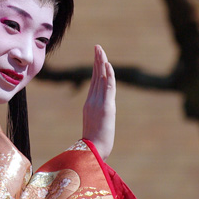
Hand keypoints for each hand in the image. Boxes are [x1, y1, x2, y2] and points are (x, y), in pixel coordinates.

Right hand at [82, 45, 115, 159]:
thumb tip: (97, 117)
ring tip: (100, 50)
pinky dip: (108, 75)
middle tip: (97, 46)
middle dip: (97, 60)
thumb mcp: (94, 127)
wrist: (93, 151)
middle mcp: (92, 101)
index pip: (94, 82)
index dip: (96, 68)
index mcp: (90, 104)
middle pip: (96, 76)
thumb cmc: (93, 144)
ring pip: (100, 79)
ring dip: (101, 63)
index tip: (98, 56)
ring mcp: (98, 103)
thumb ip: (95, 120)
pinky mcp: (106, 107)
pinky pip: (108, 88)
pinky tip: (107, 65)